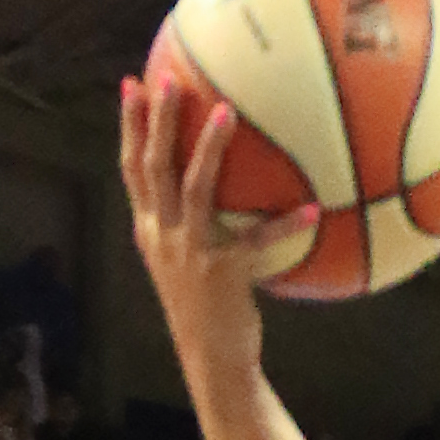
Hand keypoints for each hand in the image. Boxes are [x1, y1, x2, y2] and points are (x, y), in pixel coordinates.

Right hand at [119, 69, 296, 376]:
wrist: (212, 360)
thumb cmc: (207, 306)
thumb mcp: (187, 260)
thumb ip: (192, 222)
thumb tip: (215, 181)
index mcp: (151, 230)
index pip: (132, 168)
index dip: (128, 126)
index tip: (130, 84)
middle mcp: (162, 236)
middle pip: (153, 167)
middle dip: (156, 121)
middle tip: (166, 80)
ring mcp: (189, 252)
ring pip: (194, 189)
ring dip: (208, 148)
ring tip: (225, 111)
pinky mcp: (222, 272)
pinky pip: (257, 240)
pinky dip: (285, 225)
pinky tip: (311, 208)